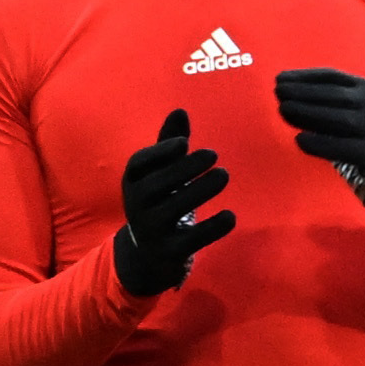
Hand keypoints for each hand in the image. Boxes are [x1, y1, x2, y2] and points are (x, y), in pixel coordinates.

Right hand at [113, 107, 234, 298]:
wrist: (148, 255)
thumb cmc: (159, 202)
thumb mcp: (160, 175)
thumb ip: (170, 145)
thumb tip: (180, 110)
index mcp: (133, 183)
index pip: (138, 165)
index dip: (158, 153)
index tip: (183, 142)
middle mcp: (136, 207)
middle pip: (153, 186)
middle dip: (183, 169)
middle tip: (214, 155)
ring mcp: (151, 231)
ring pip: (172, 211)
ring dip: (199, 191)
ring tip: (223, 175)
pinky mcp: (169, 252)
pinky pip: (190, 240)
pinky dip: (211, 229)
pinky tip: (231, 215)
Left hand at [272, 67, 364, 231]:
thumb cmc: (358, 133)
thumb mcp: (347, 108)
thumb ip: (322, 100)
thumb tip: (285, 92)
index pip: (332, 76)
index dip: (304, 76)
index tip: (280, 78)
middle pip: (334, 95)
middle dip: (302, 93)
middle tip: (277, 93)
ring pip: (338, 119)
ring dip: (308, 113)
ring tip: (283, 110)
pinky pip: (344, 148)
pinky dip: (320, 144)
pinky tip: (300, 141)